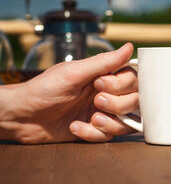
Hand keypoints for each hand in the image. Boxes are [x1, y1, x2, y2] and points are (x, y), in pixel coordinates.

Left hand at [0, 43, 137, 142]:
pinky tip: (75, 127)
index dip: (123, 84)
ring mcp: (103, 113)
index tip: (100, 84)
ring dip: (109, 123)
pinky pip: (108, 136)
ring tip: (90, 119)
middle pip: (135, 101)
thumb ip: (104, 62)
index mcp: (103, 76)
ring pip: (126, 122)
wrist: (21, 117)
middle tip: (97, 102)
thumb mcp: (73, 73)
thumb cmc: (43, 90)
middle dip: (118, 105)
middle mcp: (108, 94)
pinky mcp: (95, 131)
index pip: (133, 79)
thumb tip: (129, 47)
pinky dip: (92, 134)